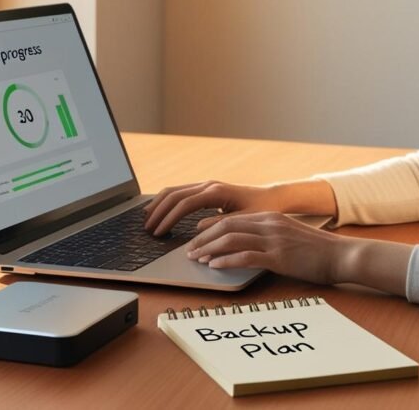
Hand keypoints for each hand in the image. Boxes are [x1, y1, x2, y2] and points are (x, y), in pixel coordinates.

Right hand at [143, 181, 282, 235]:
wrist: (272, 198)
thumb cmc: (261, 210)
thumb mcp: (244, 221)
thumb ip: (222, 225)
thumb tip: (197, 229)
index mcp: (216, 192)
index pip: (184, 204)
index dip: (168, 219)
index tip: (158, 233)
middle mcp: (208, 185)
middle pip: (174, 195)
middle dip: (158, 211)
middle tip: (146, 229)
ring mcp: (206, 186)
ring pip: (174, 191)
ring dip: (158, 205)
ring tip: (147, 220)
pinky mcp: (206, 190)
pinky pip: (180, 193)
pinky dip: (167, 202)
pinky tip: (159, 212)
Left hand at [184, 212, 346, 284]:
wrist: (343, 255)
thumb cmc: (318, 251)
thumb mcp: (290, 237)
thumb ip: (270, 238)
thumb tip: (248, 248)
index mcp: (271, 218)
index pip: (232, 219)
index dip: (210, 229)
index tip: (196, 238)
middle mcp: (270, 224)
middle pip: (227, 226)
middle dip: (204, 239)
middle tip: (189, 251)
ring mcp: (274, 240)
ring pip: (231, 239)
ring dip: (209, 250)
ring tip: (196, 259)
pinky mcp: (279, 257)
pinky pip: (245, 256)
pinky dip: (226, 261)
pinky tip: (214, 266)